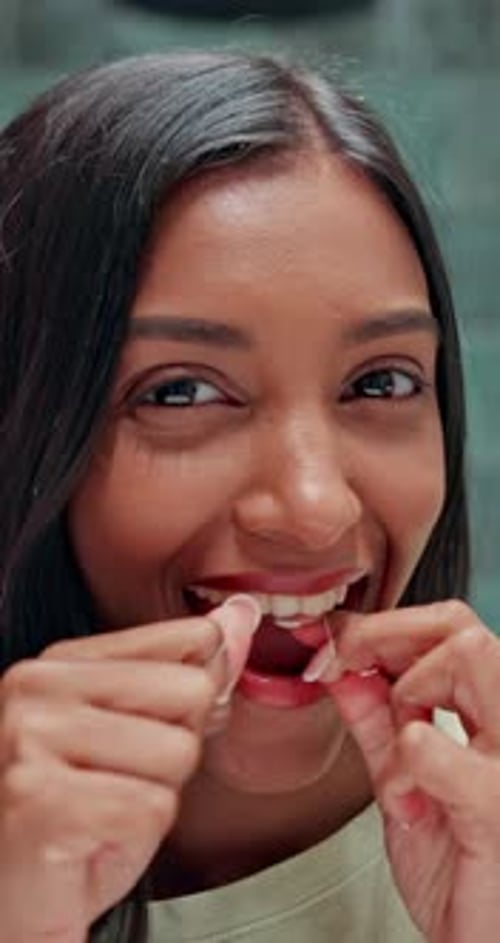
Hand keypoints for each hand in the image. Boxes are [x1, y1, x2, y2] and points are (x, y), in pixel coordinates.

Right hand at [0, 595, 259, 942]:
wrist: (19, 903)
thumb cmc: (79, 819)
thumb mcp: (141, 734)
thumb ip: (189, 672)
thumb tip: (242, 615)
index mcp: (58, 661)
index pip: (187, 638)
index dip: (195, 698)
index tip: (148, 736)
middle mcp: (35, 687)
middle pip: (192, 691)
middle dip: (175, 752)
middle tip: (118, 785)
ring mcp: (29, 739)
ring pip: (178, 753)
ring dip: (156, 798)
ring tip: (104, 812)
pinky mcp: (38, 799)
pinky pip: (153, 807)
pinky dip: (136, 838)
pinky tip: (92, 842)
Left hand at [305, 600, 499, 942]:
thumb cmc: (463, 876)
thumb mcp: (405, 784)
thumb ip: (377, 722)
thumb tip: (344, 667)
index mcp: (499, 721)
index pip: (457, 630)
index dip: (391, 625)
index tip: (343, 640)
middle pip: (465, 630)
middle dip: (389, 637)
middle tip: (347, 663)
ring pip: (470, 657)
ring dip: (410, 688)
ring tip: (400, 742)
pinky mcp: (498, 806)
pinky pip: (431, 744)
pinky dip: (403, 761)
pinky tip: (405, 797)